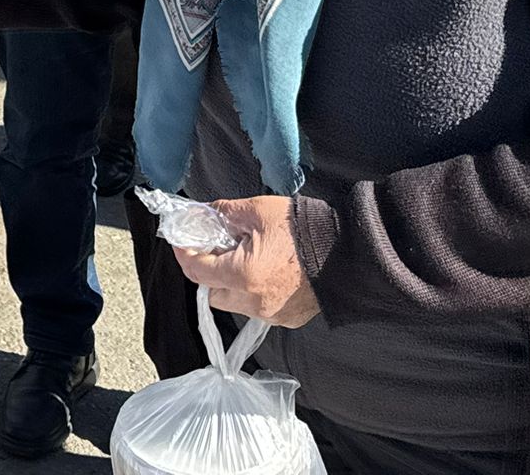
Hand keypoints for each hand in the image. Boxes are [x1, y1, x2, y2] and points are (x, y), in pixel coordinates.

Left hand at [174, 196, 319, 326]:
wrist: (347, 251)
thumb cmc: (302, 228)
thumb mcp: (256, 210)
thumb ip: (223, 213)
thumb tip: (202, 213)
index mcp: (242, 275)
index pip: (197, 271)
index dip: (185, 253)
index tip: (182, 240)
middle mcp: (254, 302)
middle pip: (213, 292)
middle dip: (209, 271)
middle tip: (217, 247)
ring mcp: (272, 314)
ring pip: (235, 302)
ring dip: (231, 283)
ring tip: (245, 257)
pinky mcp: (287, 319)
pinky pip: (257, 308)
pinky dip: (252, 292)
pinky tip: (264, 271)